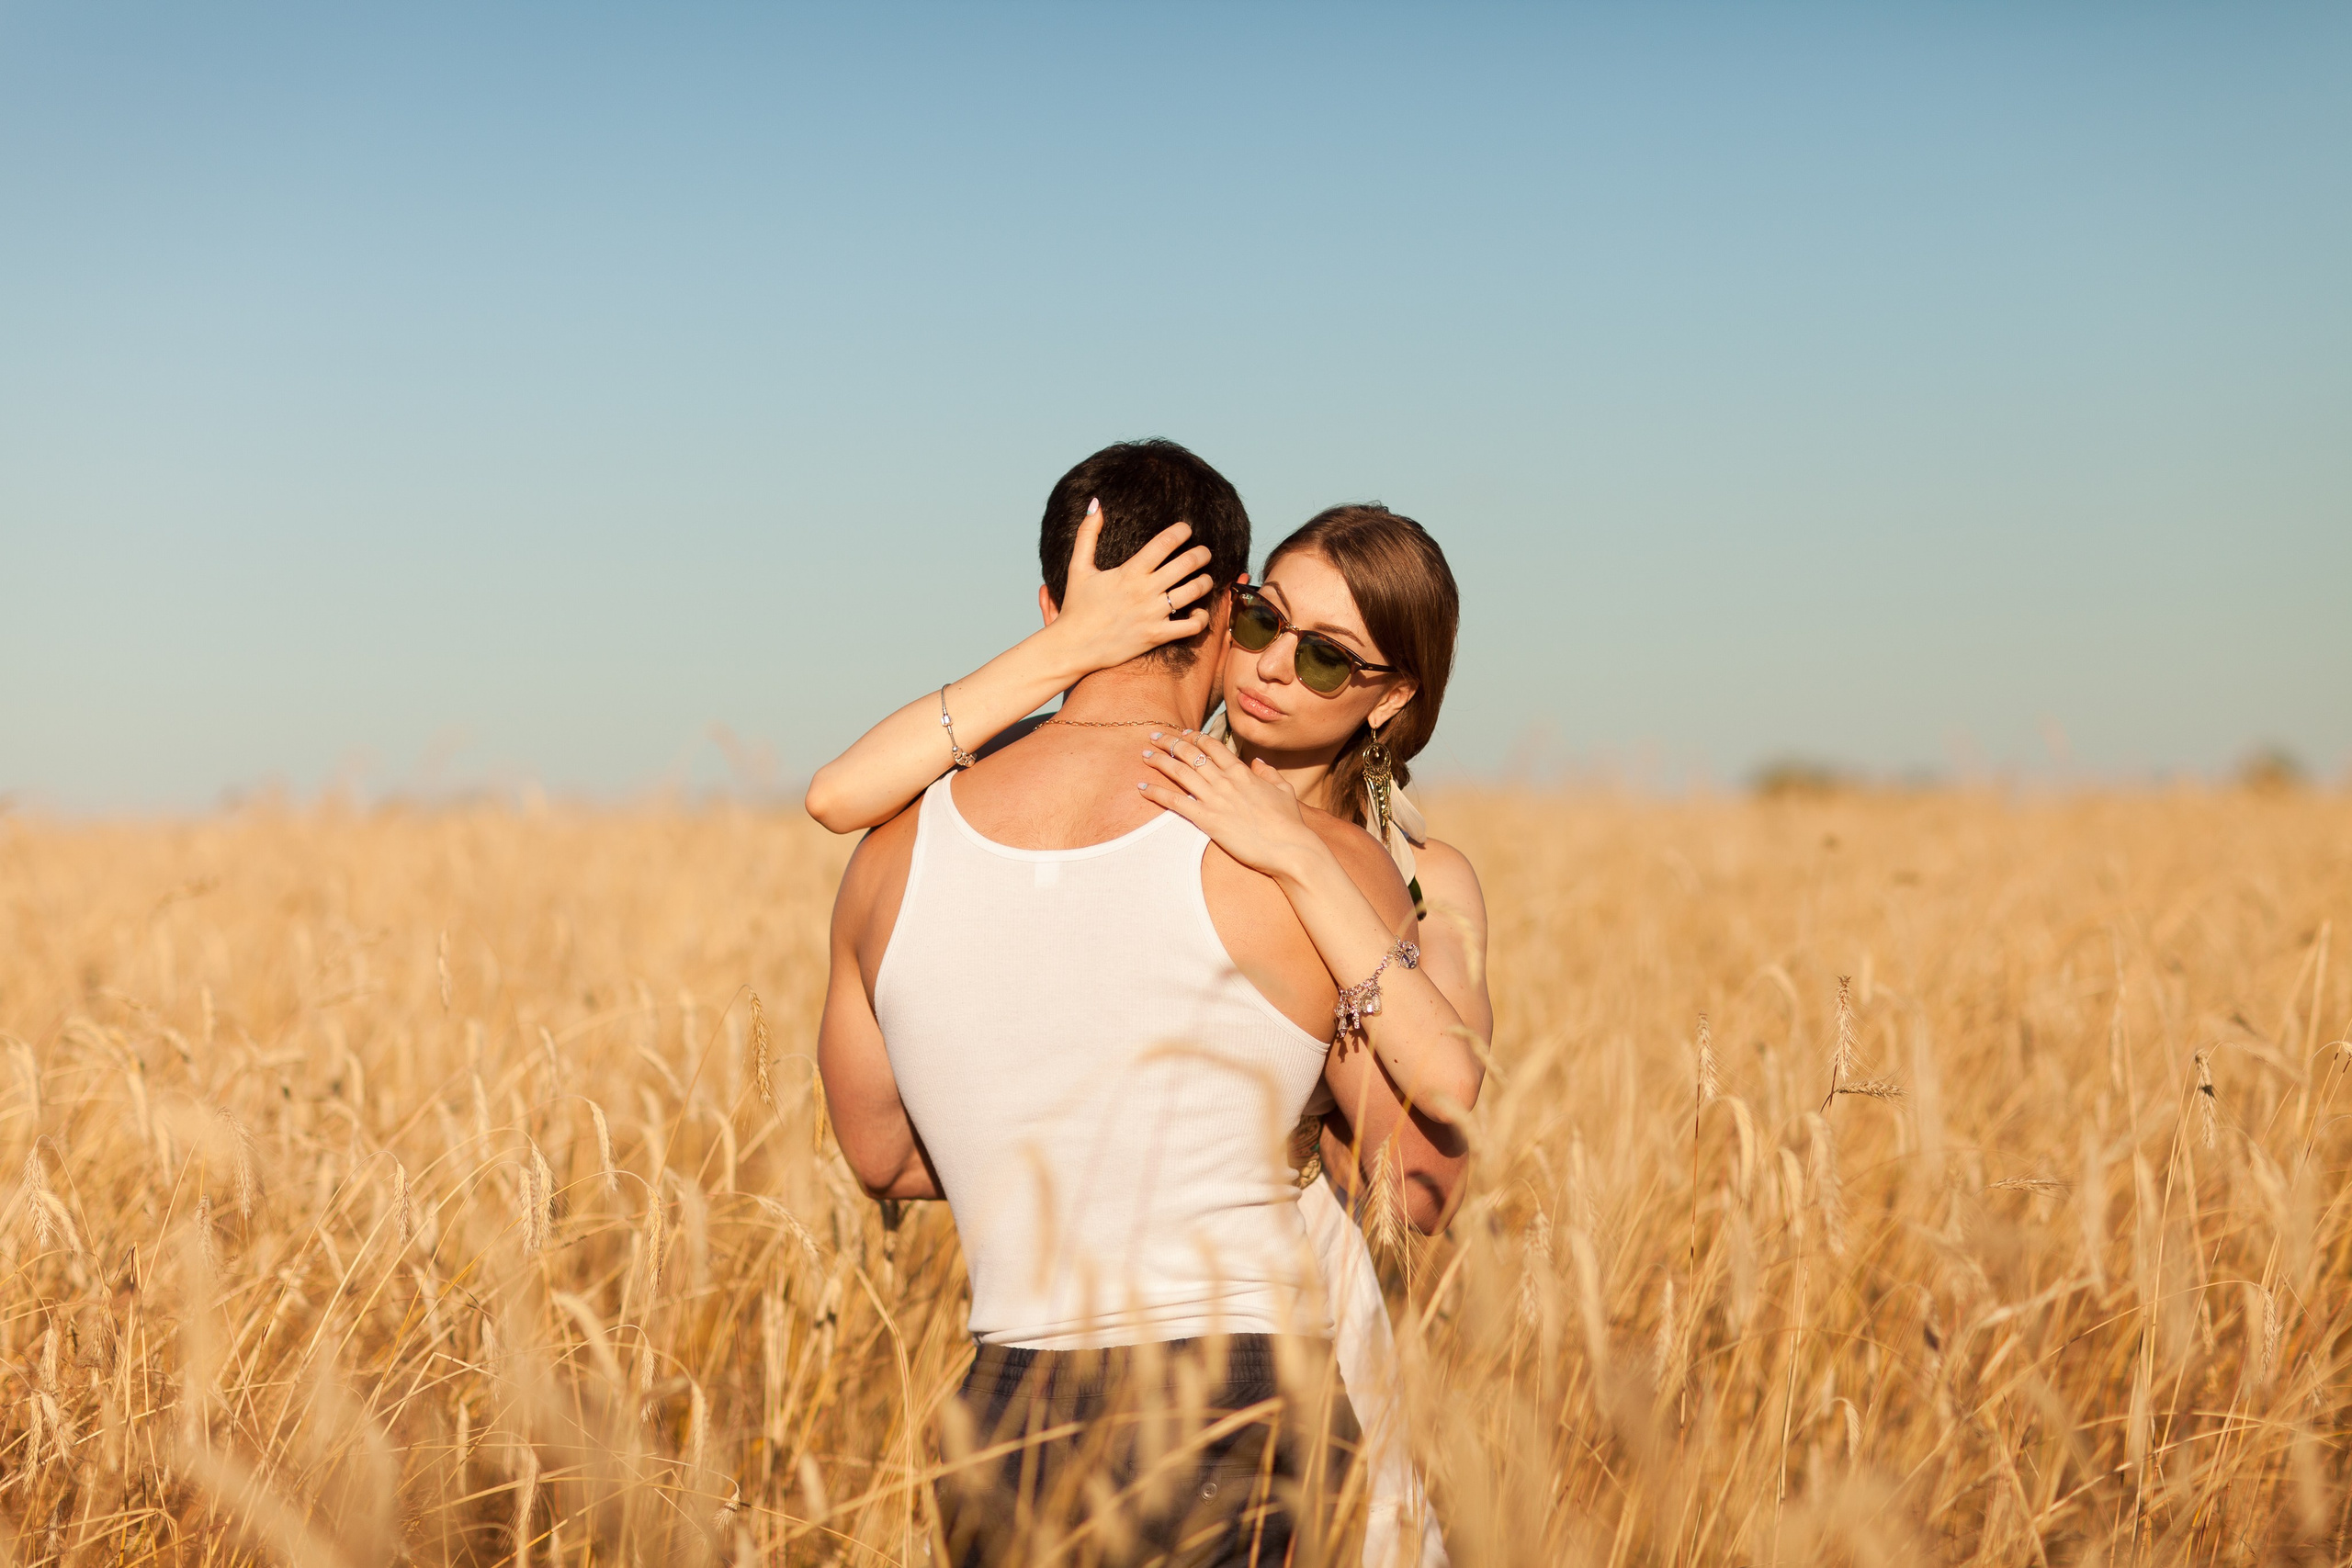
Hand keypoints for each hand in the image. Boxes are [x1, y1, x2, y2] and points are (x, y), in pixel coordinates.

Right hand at [1045, 499, 1215, 676]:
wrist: (1073, 647)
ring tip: (1204, 578)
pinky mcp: (1157, 636)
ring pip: (1194, 592)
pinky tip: (1198, 611)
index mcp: (1129, 572)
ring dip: (1205, 582)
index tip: (1186, 529)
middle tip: (1204, 552)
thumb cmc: (1076, 606)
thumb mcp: (1078, 567)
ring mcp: (1153, 614)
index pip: (1164, 542)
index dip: (1181, 531)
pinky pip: (1191, 626)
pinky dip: (1201, 618)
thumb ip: (1087, 534)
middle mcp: (1144, 591)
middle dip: (1201, 554)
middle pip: (1186, 564)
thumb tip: (1096, 503)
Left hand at [1137, 731, 1322, 880]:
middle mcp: (1225, 781)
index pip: (1212, 746)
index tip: (1182, 733)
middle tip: (1154, 736)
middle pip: (1190, 754)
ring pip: (1180, 772)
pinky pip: (1175, 802)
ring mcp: (1215, 799)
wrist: (1290, 847)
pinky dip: (1156, 792)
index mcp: (1242, 772)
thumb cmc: (1289, 822)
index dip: (1194, 737)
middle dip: (1169, 742)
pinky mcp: (1207, 820)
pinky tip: (1141, 787)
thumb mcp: (1283, 790)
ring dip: (1159, 761)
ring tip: (1144, 756)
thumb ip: (1268, 773)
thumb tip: (1257, 761)